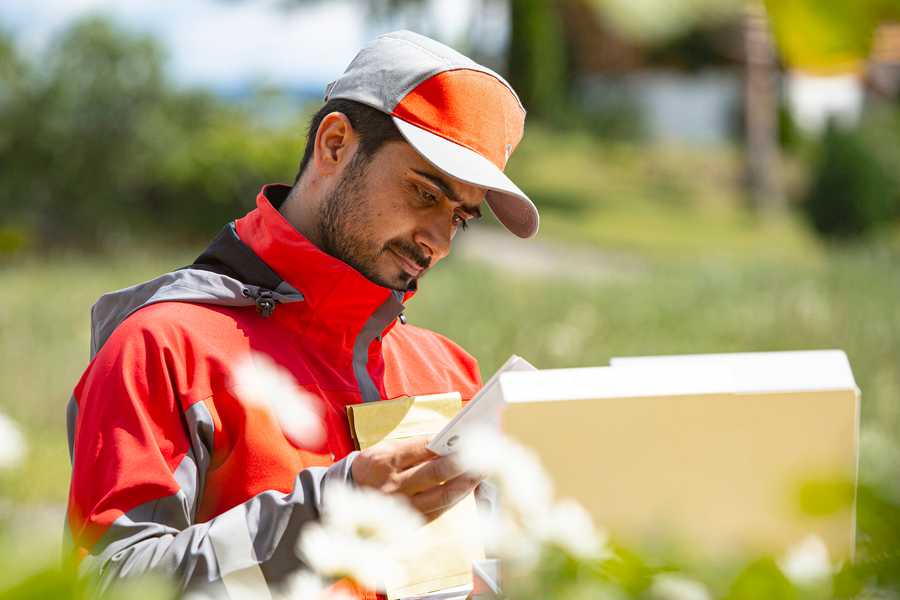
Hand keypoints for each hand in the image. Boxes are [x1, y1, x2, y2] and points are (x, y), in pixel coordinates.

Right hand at [351, 436, 480, 520]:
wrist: (349, 493)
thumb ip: (416, 446)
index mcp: (386, 460)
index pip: (423, 448)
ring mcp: (402, 506)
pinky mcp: (408, 521)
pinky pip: (438, 511)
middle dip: (463, 463)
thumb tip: (450, 442)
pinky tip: (466, 489)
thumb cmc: (375, 465)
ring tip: (481, 473)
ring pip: (442, 496)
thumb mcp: (387, 448)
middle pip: (436, 473)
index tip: (466, 436)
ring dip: (466, 484)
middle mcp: (393, 485)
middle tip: (482, 455)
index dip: (447, 443)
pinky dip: (455, 499)